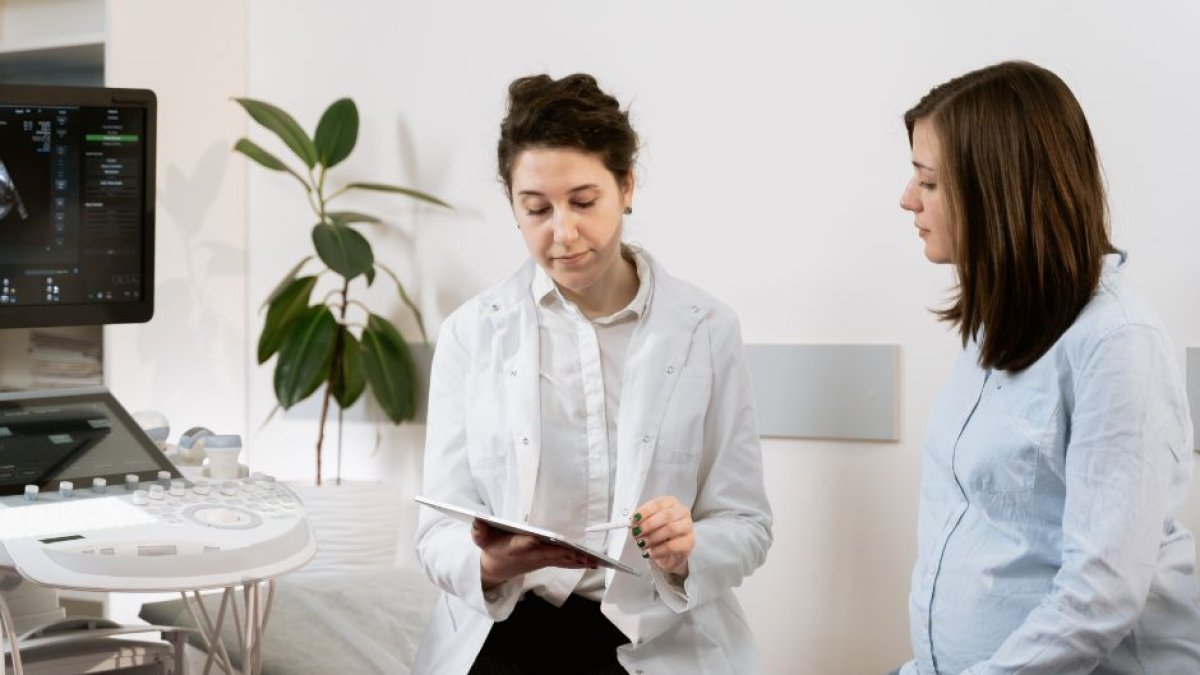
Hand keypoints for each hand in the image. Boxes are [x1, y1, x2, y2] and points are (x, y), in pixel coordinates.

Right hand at [471, 520, 595, 588]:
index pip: (521, 544)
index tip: (534, 540)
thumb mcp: (481, 539)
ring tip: (593, 560)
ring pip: (560, 560)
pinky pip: (565, 563)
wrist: (495, 570)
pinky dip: (579, 563)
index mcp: (513, 547)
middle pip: (548, 554)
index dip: (527, 543)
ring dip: (576, 561)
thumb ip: (479, 530)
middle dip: (563, 553)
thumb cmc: (491, 547)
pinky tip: (594, 563)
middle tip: (579, 553)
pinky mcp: (547, 562)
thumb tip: (477, 521)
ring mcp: (539, 560)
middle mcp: (529, 556)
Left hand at [632, 496, 693, 575]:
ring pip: (671, 529)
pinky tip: (650, 552)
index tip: (634, 520)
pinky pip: (672, 546)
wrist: (669, 553)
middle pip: (666, 515)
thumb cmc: (659, 534)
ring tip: (642, 544)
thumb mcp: (647, 525)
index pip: (658, 504)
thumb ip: (640, 522)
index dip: (645, 512)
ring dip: (653, 537)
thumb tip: (632, 523)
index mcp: (670, 503)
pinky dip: (658, 550)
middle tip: (637, 533)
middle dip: (648, 525)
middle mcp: (682, 512)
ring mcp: (688, 527)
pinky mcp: (689, 543)